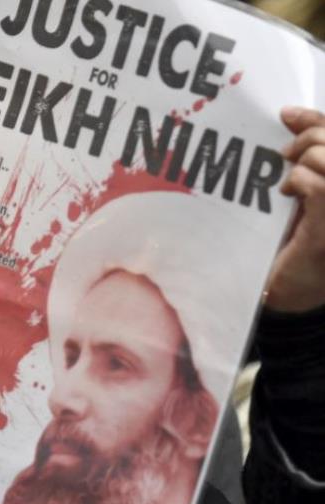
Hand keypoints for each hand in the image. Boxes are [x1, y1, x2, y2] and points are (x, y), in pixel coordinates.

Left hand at [265, 106, 324, 312]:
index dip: (316, 119)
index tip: (286, 114)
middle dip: (308, 138)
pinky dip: (298, 181)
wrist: (286, 289)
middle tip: (283, 154)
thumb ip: (304, 158)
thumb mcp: (301, 192)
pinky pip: (320, 186)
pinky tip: (289, 194)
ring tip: (287, 180)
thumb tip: (290, 117)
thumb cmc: (293, 241)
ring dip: (302, 161)